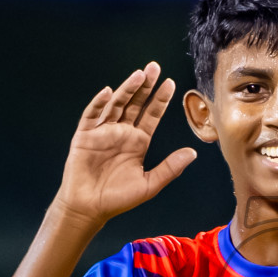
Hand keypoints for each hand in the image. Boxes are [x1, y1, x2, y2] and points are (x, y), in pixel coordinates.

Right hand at [56, 62, 197, 228]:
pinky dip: (99, 104)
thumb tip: (193, 153)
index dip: (160, 99)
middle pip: (134, 104)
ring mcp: (102, 132)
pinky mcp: (84, 136)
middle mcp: (121, 132)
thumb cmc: (118, 199)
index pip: (152, 115)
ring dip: (126, 90)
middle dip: (145, 86)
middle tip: (154, 67)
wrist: (90, 209)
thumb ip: (170, 168)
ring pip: (116, 105)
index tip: (170, 83)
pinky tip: (108, 92)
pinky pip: (92, 116)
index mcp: (138, 141)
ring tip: (138, 75)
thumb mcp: (149, 184)